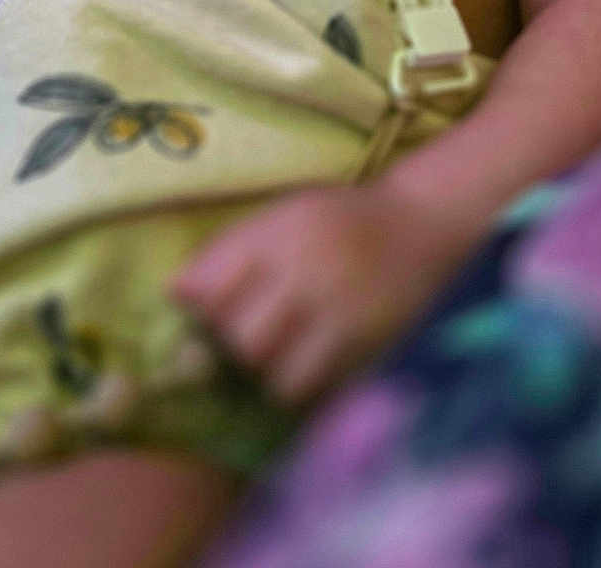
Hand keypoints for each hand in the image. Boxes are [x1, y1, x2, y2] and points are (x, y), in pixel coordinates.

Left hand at [172, 181, 474, 404]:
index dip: (194, 306)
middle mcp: (307, 269)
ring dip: (266, 372)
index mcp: (279, 230)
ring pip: (276, 374)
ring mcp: (340, 311)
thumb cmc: (342, 219)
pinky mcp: (368, 344)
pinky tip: (306, 362)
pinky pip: (316, 386)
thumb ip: (233, 250)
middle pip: (239, 338)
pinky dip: (303, 383)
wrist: (424, 223)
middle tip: (239, 337)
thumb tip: (177, 293)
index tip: (196, 310)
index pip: (210, 284)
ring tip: (276, 354)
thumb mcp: (285, 214)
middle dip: (230, 345)